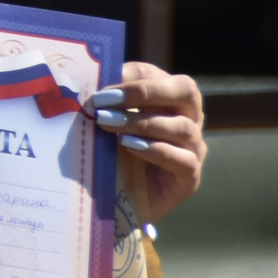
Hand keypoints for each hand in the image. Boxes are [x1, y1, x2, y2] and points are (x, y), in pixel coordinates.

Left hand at [88, 62, 204, 220]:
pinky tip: (129, 145)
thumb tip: (83, 78)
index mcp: (169, 99)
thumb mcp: (106, 122)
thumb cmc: (111, 153)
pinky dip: (155, 150)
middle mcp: (189, 120)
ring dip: (141, 122)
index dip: (130, 75)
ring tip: (107, 123)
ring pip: (182, 127)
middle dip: (145, 91)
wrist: (116, 201)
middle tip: (107, 99)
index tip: (100, 84)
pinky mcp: (190, 178)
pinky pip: (183, 160)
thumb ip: (104, 102)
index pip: (158, 75)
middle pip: (186, 92)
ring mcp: (193, 149)